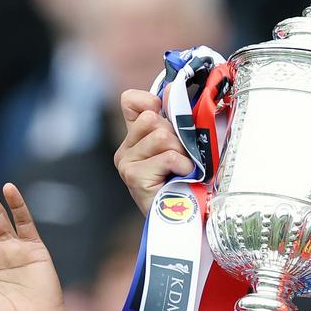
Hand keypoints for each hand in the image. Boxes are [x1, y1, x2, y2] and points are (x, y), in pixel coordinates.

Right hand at [113, 88, 191, 216]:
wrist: (184, 221)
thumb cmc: (185, 183)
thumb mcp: (181, 145)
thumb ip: (174, 119)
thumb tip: (172, 89)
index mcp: (133, 138)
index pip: (130, 100)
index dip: (152, 103)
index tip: (169, 123)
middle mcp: (125, 150)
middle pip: (153, 118)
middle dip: (175, 136)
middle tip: (180, 158)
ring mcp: (126, 164)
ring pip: (162, 135)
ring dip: (180, 152)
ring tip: (181, 170)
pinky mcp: (134, 177)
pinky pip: (168, 156)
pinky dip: (183, 166)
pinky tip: (181, 178)